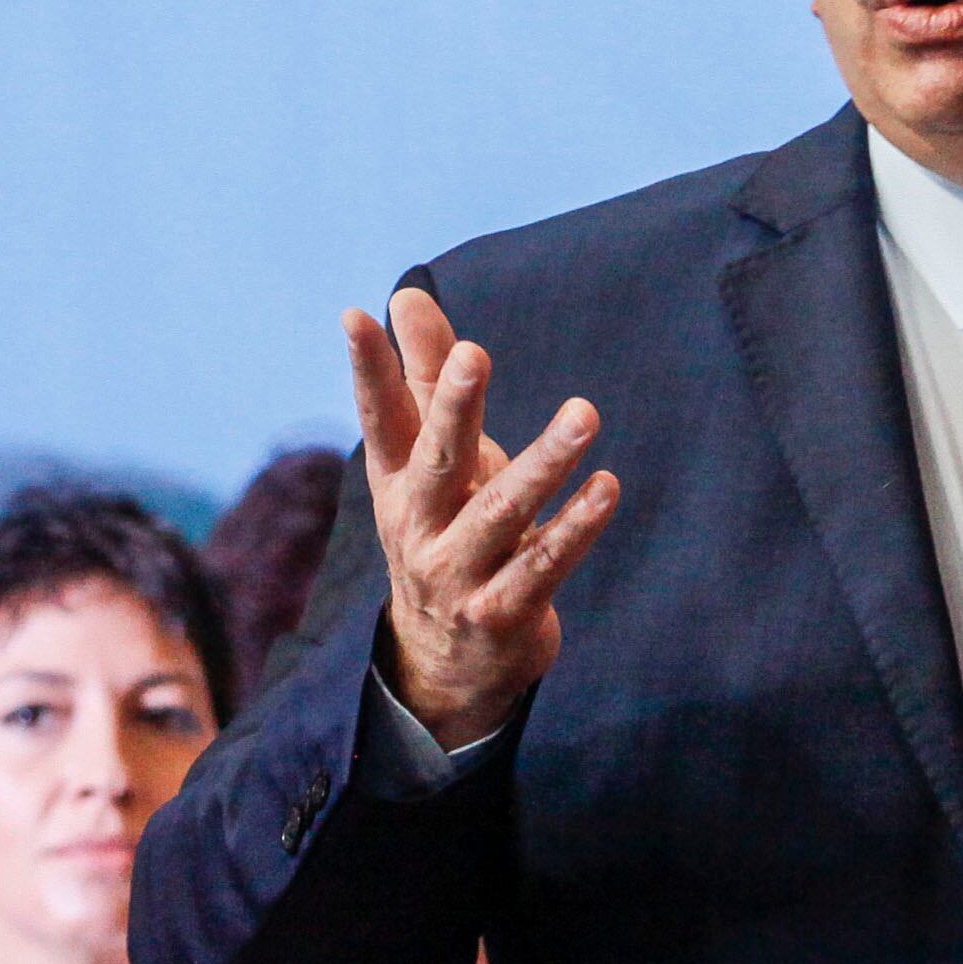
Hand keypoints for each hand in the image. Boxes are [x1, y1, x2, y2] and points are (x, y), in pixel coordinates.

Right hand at [346, 286, 621, 749]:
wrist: (444, 668)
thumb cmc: (444, 534)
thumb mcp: (430, 463)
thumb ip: (428, 379)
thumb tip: (408, 295)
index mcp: (398, 484)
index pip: (380, 418)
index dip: (368, 369)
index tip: (356, 315)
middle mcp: (419, 526)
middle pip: (437, 461)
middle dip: (454, 408)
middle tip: (475, 354)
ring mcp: (457, 575)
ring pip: (501, 512)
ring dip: (544, 463)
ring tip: (584, 413)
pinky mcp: (500, 614)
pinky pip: (543, 565)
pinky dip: (576, 527)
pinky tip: (606, 487)